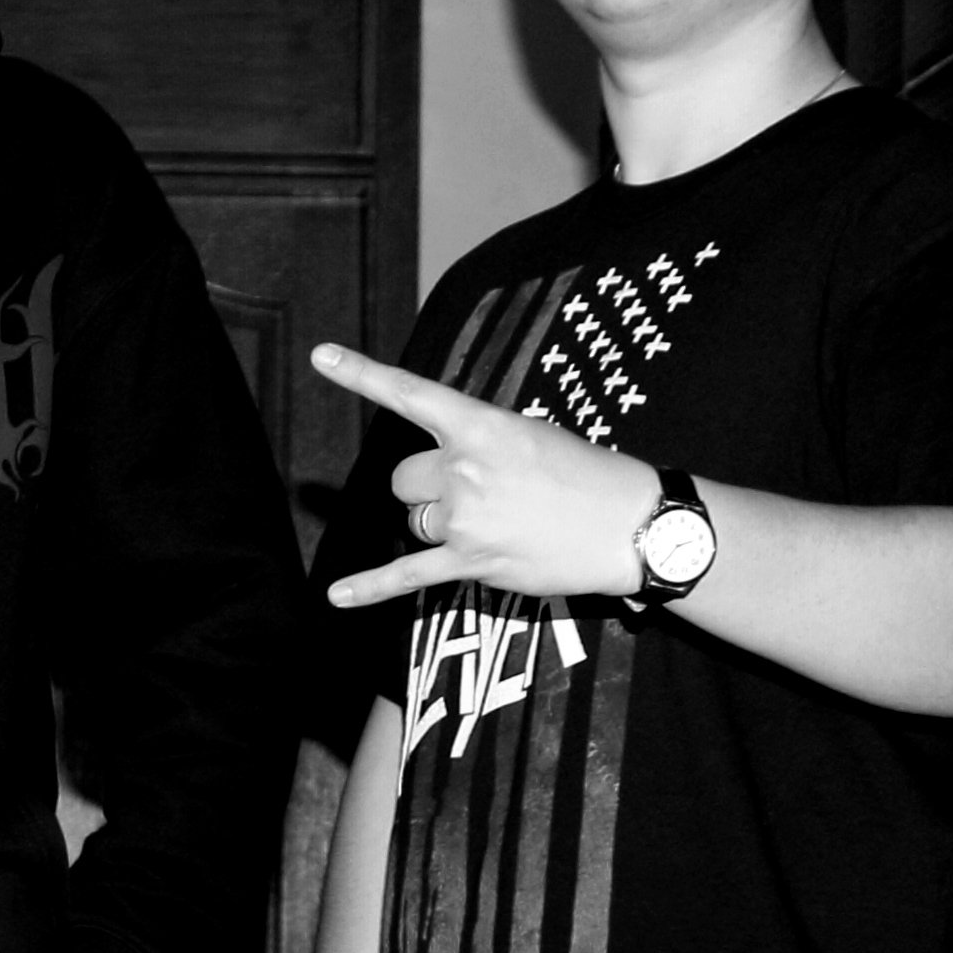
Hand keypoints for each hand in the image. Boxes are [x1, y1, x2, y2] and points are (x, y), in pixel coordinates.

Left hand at [310, 342, 660, 609]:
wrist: (631, 526)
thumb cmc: (589, 476)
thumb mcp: (532, 435)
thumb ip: (480, 443)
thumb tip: (447, 468)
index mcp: (482, 426)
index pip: (410, 394)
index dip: (362, 373)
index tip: (321, 355)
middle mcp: (464, 469)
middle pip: (404, 479)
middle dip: (429, 486)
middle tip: (479, 494)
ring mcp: (464, 519)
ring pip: (415, 521)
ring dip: (440, 524)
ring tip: (495, 524)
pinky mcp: (470, 563)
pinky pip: (405, 576)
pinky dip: (369, 587)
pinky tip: (336, 596)